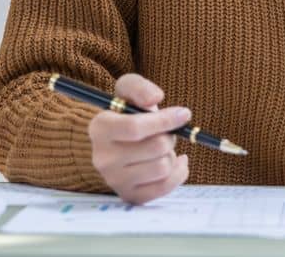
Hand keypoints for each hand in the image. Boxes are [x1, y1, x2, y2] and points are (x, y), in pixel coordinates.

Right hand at [86, 72, 190, 203]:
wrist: (117, 142)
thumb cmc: (126, 113)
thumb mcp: (128, 90)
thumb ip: (140, 88)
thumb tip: (155, 98)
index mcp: (99, 129)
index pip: (136, 127)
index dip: (165, 120)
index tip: (184, 114)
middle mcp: (103, 158)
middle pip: (156, 147)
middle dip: (169, 136)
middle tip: (166, 133)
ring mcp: (115, 180)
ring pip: (163, 167)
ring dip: (171, 154)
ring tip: (162, 148)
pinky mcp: (129, 196)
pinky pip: (166, 186)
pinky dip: (178, 172)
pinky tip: (174, 162)